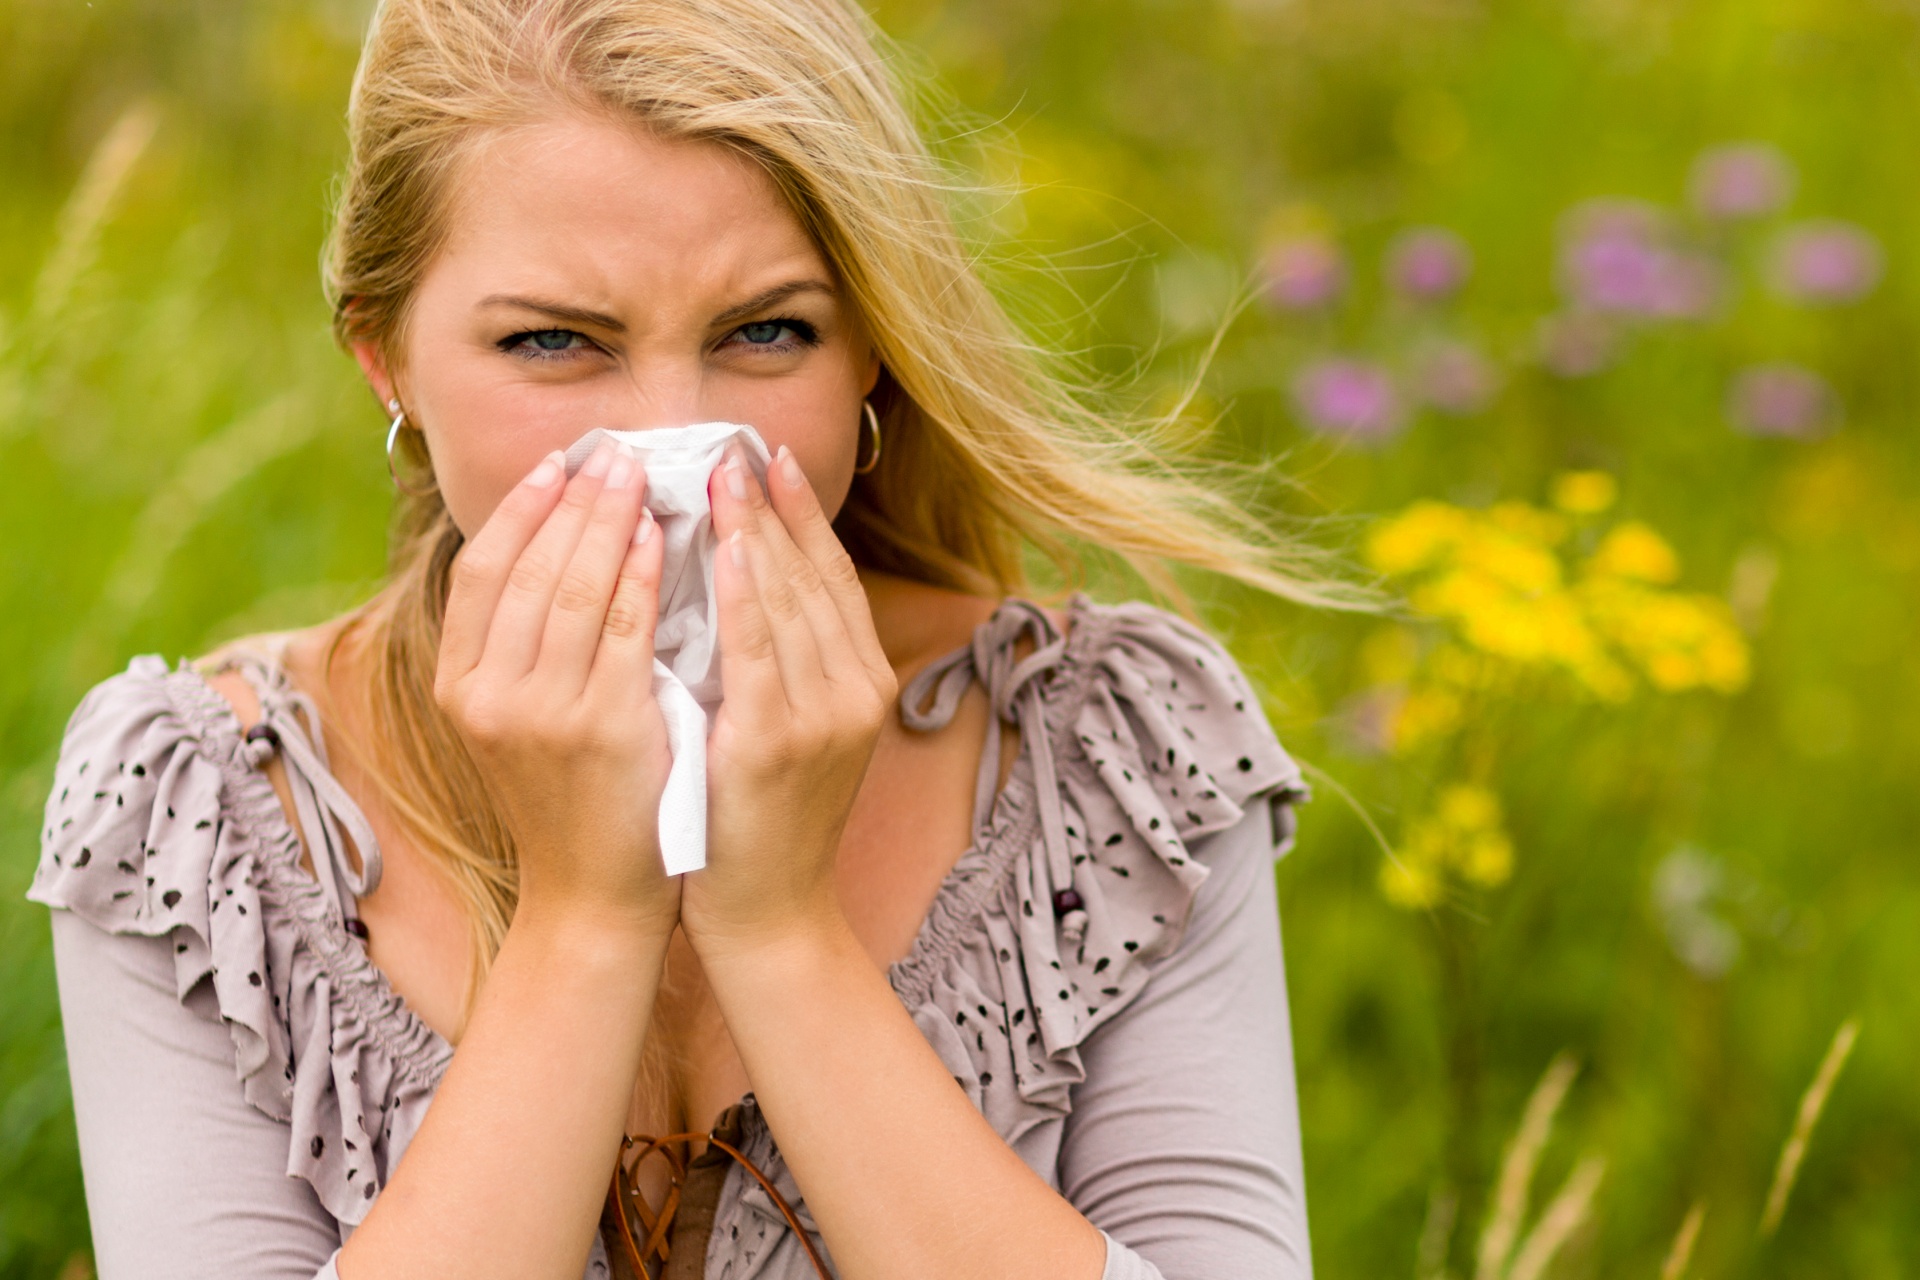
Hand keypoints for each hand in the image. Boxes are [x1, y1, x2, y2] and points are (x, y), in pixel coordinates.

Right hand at [433, 441, 678, 939]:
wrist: (592, 895)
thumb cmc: (570, 798)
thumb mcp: (519, 719)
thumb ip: (523, 645)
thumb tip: (557, 544)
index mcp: (461, 685)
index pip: (482, 571)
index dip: (519, 510)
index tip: (557, 463)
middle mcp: (488, 694)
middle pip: (530, 567)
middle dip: (574, 500)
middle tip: (613, 452)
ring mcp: (541, 712)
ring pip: (575, 588)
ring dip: (609, 521)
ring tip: (640, 475)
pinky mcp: (601, 728)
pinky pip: (625, 631)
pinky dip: (641, 577)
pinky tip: (662, 539)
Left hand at [683, 443, 897, 954]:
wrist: (769, 912)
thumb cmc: (762, 819)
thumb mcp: (792, 730)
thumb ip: (782, 662)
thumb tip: (745, 579)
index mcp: (860, 684)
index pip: (833, 578)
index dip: (803, 514)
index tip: (770, 458)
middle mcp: (854, 692)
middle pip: (815, 577)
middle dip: (774, 506)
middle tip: (737, 444)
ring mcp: (822, 717)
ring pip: (791, 601)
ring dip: (756, 530)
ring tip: (722, 474)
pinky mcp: (777, 743)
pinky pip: (760, 650)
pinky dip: (747, 592)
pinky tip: (727, 546)